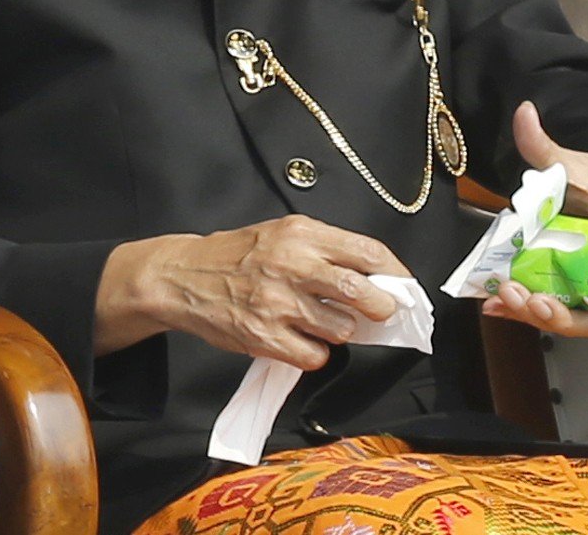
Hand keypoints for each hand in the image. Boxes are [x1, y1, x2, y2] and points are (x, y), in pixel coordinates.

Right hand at [97, 217, 412, 367]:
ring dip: (343, 332)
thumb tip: (375, 276)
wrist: (184, 277)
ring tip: (328, 323)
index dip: (395, 273)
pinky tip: (305, 341)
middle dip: (381, 307)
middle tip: (381, 312)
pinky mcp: (264, 337)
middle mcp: (292, 264)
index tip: (403, 286)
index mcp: (303, 233)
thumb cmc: (240, 254)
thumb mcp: (284, 232)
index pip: (368, 252)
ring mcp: (277, 303)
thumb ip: (326, 248)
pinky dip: (317, 353)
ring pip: (340, 328)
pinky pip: (313, 355)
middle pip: (360, 291)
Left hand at [480, 102, 587, 337]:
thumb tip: (523, 110)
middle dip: (567, 317)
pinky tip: (490, 305)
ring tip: (502, 300)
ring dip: (537, 316)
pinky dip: (521, 311)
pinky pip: (549, 308)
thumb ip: (543, 144)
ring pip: (573, 317)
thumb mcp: (571, 163)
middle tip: (533, 301)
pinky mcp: (564, 289)